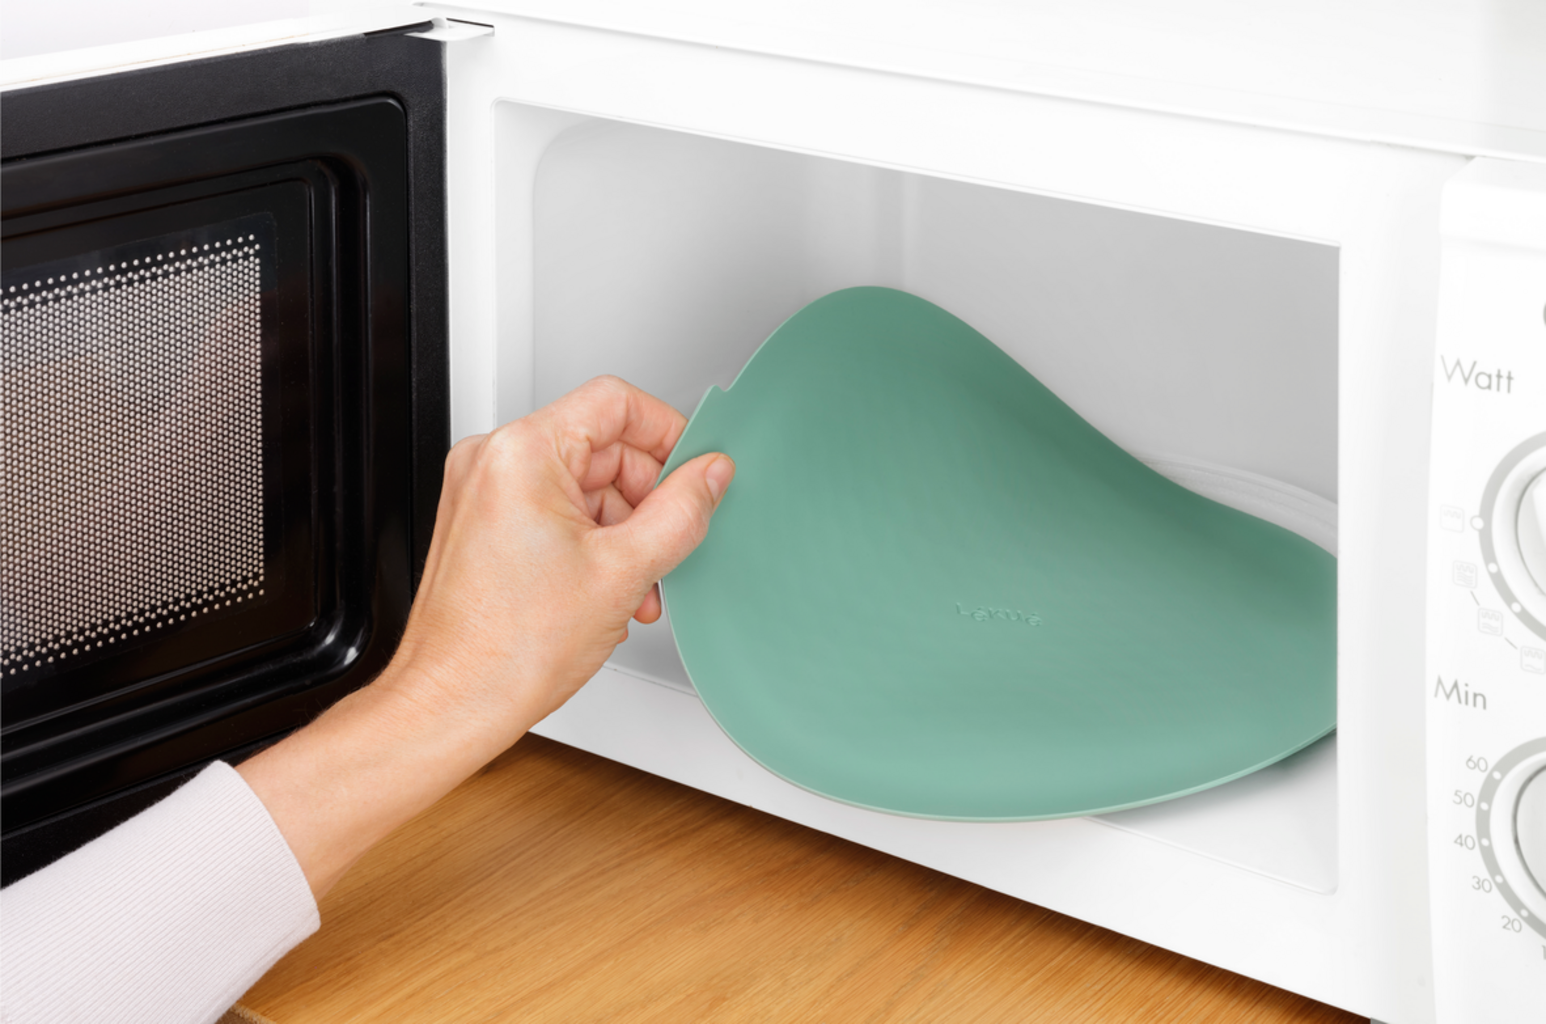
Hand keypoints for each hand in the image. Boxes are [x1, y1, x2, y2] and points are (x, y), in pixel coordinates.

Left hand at [238, 377, 733, 897]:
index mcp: (521, 453)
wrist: (452, 704)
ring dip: (625, 531)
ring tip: (638, 585)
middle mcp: (493, 461)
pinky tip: (611, 589)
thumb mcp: (624, 572)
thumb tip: (710, 476)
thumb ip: (680, 512)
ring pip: (583, 485)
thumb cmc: (507, 649)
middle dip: (647, 499)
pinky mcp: (482, 525)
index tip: (697, 468)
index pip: (615, 403)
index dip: (669, 433)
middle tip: (672, 542)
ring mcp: (483, 493)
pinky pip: (556, 512)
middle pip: (602, 448)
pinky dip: (593, 544)